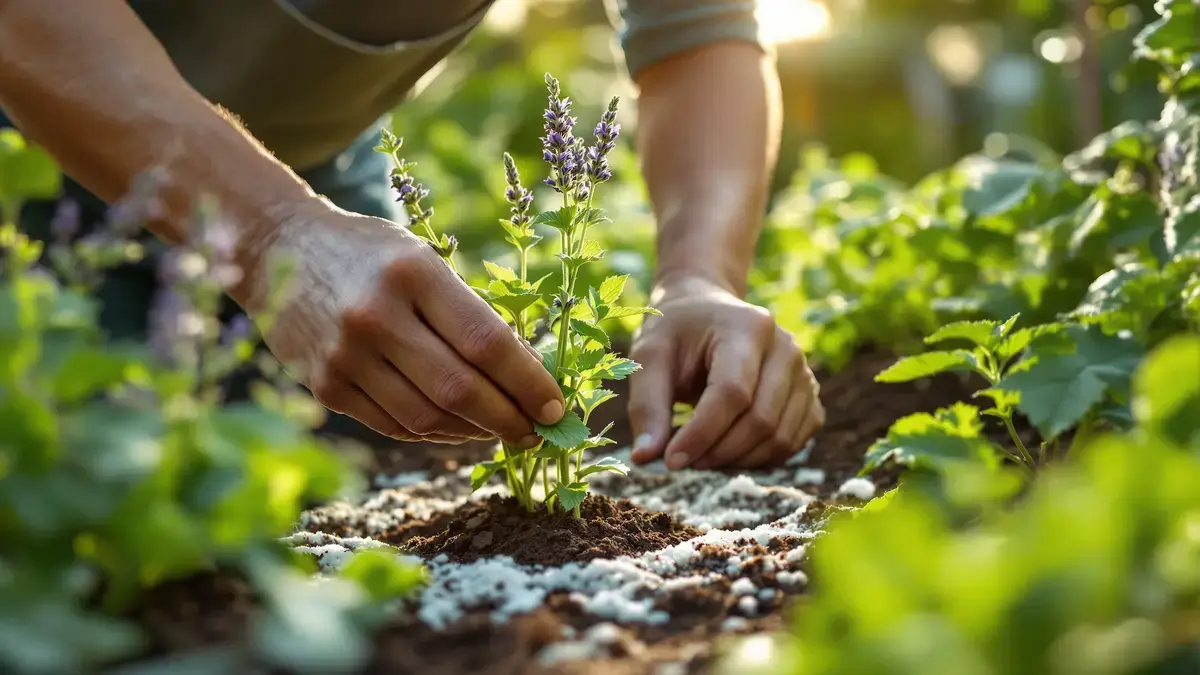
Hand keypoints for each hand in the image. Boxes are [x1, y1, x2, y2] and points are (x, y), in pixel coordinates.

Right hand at [249, 202, 564, 445]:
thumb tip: (526, 376)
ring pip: (428, 417)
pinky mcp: (325, 385)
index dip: (530, 383)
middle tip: (538, 433)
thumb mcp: (423, 259)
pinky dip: (434, 433)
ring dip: (475, 433)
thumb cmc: (371, 254)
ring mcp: (345, 355)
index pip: (487, 343)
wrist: (280, 249)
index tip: (556, 405)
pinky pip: (394, 425)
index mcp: (413, 274)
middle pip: (460, 389)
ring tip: (502, 431)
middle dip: (510, 420)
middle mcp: (376, 316)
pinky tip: (458, 428)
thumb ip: (468, 313)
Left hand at [626, 276, 822, 470]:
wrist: (706, 313)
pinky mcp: (809, 396)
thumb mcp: (650, 356)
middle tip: (682, 461)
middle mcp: (786, 348)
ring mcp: (804, 373)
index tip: (671, 460)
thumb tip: (645, 457)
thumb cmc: (676, 333)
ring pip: (780, 438)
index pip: (732, 393)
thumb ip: (647, 405)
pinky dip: (759, 459)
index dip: (702, 434)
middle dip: (718, 452)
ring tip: (700, 456)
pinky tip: (727, 451)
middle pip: (761, 420)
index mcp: (748, 327)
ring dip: (737, 461)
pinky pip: (792, 442)